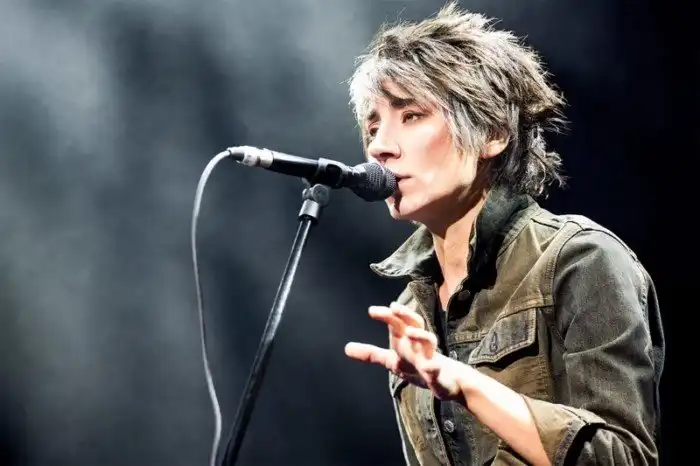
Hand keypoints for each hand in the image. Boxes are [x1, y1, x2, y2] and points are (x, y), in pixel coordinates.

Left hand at [345, 302, 464, 400]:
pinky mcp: (438, 375)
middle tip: (392, 308)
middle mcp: (418, 344)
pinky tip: (429, 368)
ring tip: (409, 332)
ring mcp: (430, 358)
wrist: (448, 381)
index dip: (386, 316)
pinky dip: (433, 368)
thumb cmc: (418, 365)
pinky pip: (437, 370)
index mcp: (406, 341)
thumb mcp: (392, 360)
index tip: (371, 311)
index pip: (397, 323)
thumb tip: (346, 348)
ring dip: (421, 336)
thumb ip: (371, 354)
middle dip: (404, 316)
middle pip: (413, 324)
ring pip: (430, 341)